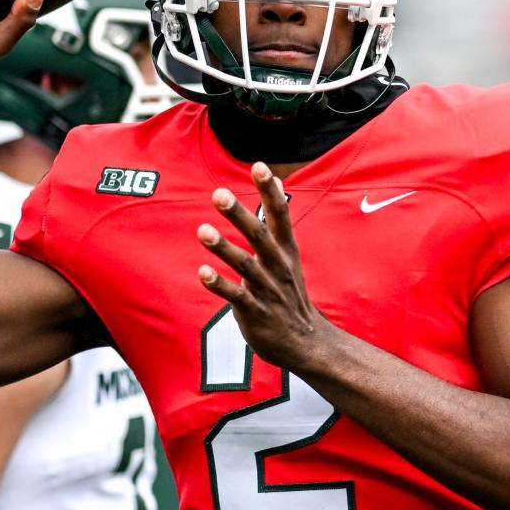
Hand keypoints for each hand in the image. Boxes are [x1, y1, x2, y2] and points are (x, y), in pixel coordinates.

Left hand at [196, 162, 331, 371]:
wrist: (307, 343)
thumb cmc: (290, 294)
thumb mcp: (289, 256)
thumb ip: (277, 223)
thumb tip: (277, 183)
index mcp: (286, 251)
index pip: (281, 215)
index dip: (270, 191)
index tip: (259, 166)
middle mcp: (278, 267)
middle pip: (259, 236)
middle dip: (239, 214)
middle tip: (219, 194)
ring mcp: (268, 290)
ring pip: (246, 265)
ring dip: (224, 247)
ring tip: (203, 230)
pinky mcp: (256, 313)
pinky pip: (237, 297)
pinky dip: (220, 285)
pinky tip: (202, 273)